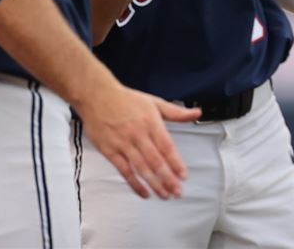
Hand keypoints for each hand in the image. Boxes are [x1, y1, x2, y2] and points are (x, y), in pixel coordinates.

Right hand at [73, 81, 200, 198]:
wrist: (97, 97)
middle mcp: (138, 135)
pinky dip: (134, 184)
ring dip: (154, 184)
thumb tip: (196, 112)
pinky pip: (124, 171)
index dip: (176, 163)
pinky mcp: (110, 151)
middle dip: (168, 179)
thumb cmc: (126, 99)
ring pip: (141, 169)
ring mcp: (124, 144)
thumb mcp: (154, 102)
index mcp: (151, 123)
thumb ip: (176, 112)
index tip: (184, 175)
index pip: (167, 147)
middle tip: (177, 192)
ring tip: (164, 195)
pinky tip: (144, 192)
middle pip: (156, 161)